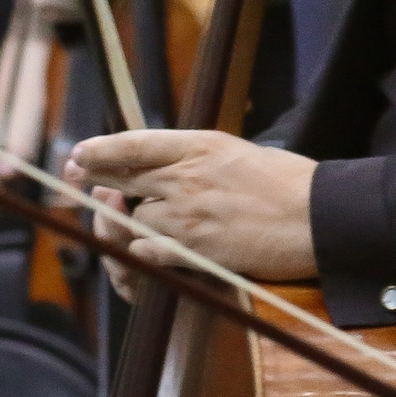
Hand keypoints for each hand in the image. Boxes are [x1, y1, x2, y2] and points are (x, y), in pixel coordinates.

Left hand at [64, 129, 318, 279]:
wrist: (318, 219)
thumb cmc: (293, 184)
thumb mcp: (243, 153)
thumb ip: (204, 158)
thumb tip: (174, 166)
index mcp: (201, 145)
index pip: (135, 144)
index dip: (101, 149)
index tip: (80, 153)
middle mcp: (185, 177)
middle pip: (122, 180)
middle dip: (96, 182)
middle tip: (77, 183)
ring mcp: (186, 215)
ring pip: (133, 219)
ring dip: (133, 223)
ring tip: (143, 223)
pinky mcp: (193, 250)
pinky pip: (147, 252)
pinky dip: (144, 252)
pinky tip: (154, 250)